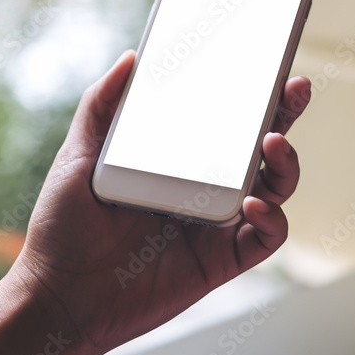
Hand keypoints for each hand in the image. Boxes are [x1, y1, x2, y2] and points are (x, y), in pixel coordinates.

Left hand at [10, 50, 310, 354]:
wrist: (59, 295)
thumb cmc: (63, 227)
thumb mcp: (77, 156)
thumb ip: (100, 106)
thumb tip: (131, 59)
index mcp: (175, 158)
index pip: (223, 118)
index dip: (251, 92)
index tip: (269, 62)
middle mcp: (202, 187)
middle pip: (260, 145)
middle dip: (286, 113)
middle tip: (295, 87)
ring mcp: (216, 223)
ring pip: (275, 187)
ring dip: (286, 163)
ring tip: (272, 144)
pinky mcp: (221, 260)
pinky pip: (266, 237)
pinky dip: (272, 219)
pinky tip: (253, 204)